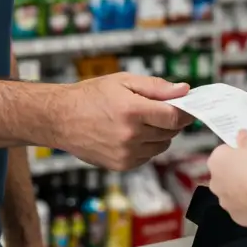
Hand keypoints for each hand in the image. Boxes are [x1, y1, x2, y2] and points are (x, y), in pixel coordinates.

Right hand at [59, 74, 193, 170]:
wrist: (60, 118)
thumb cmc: (90, 96)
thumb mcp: (123, 81)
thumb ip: (156, 87)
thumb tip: (184, 90)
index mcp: (133, 111)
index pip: (175, 117)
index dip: (185, 112)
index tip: (186, 107)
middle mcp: (131, 135)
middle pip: (170, 132)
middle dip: (169, 120)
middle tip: (155, 110)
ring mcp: (126, 153)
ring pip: (162, 146)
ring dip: (158, 134)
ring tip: (138, 121)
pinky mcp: (122, 165)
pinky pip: (148, 156)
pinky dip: (146, 146)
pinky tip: (129, 134)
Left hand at [207, 133, 246, 229]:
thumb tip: (241, 136)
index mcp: (216, 160)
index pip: (224, 150)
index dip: (239, 150)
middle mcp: (214, 181)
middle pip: (226, 170)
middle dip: (239, 169)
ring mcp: (223, 201)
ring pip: (232, 189)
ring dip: (243, 186)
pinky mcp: (235, 216)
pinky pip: (242, 205)